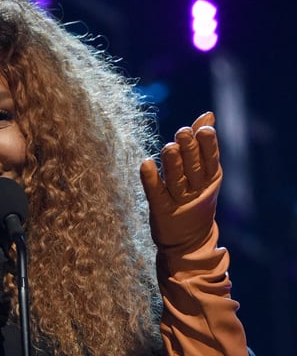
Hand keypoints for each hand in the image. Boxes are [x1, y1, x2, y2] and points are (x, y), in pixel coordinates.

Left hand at [140, 111, 221, 255]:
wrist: (189, 241)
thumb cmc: (194, 198)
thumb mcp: (204, 173)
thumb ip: (202, 144)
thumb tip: (208, 114)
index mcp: (210, 179)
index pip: (211, 158)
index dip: (207, 145)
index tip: (202, 129)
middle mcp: (196, 190)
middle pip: (193, 168)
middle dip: (189, 150)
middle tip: (182, 133)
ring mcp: (180, 202)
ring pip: (176, 180)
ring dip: (172, 164)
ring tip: (169, 147)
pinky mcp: (162, 212)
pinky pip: (156, 194)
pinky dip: (151, 179)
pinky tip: (145, 164)